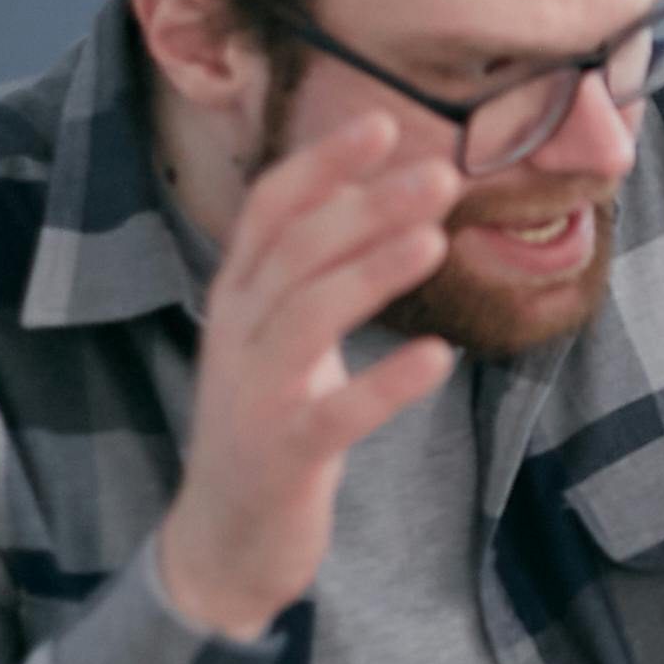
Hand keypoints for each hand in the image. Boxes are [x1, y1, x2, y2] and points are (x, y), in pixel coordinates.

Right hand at [157, 114, 462, 640]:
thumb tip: (378, 200)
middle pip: (297, 250)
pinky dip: (387, 384)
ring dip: (373, 272)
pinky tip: (439, 357)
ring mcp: (254, 395)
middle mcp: (236, 334)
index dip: (324, 163)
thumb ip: (312, 276)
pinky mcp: (283, 455)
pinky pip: (336, 413)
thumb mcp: (280, 341)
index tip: (385, 122)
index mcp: (238, 299)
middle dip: (367, 205)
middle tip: (442, 173)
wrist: (222, 542)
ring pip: (308, 316)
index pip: (271, 210)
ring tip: (438, 238)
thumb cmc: (270, 427)